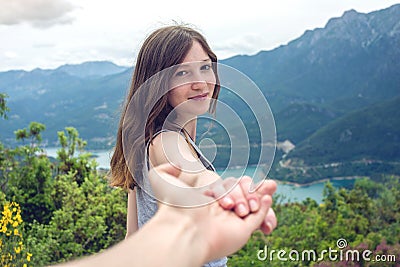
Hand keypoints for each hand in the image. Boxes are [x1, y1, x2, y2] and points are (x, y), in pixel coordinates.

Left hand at [148, 163, 276, 261]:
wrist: (181, 226)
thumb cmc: (173, 204)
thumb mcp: (162, 179)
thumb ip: (168, 167)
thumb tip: (178, 163)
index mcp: (207, 201)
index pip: (228, 189)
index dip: (238, 184)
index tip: (244, 178)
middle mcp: (220, 212)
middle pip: (244, 197)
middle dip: (255, 188)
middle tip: (268, 181)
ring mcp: (231, 222)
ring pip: (253, 206)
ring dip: (261, 194)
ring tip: (271, 184)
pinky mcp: (241, 231)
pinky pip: (257, 218)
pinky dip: (266, 207)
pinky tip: (267, 195)